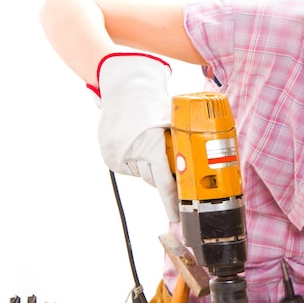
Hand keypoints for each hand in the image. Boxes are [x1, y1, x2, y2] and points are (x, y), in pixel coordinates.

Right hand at [92, 52, 179, 222]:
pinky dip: (137, 161)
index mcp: (149, 144)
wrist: (124, 86)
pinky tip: (139, 143)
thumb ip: (181, 144)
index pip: (163, 181)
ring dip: (149, 167)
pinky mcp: (108, 155)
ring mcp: (115, 154)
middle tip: (175, 170)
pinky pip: (129, 167)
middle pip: (152, 179)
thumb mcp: (173, 122)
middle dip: (164, 178)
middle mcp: (129, 152)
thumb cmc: (153, 102)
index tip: (176, 216)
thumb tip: (195, 166)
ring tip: (152, 144)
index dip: (171, 200)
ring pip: (140, 173)